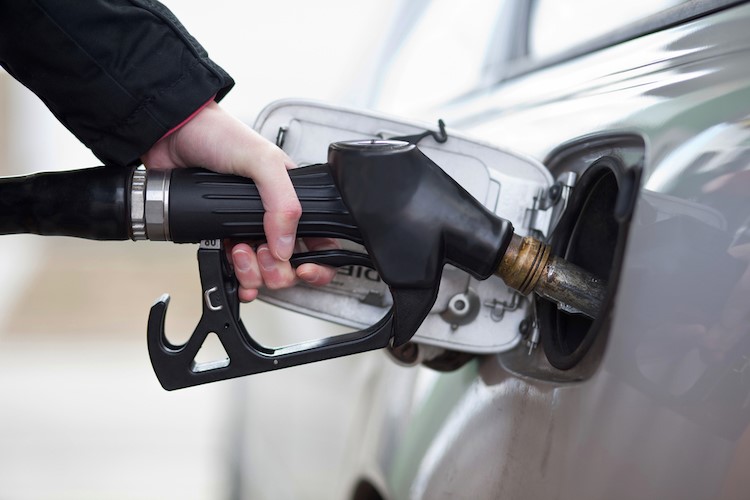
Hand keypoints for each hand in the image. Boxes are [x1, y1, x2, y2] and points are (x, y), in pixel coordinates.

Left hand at [141, 101, 336, 300]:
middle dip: (277, 270)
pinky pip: (235, 270)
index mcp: (292, 198)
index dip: (318, 263)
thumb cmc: (219, 134)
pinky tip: (233, 269)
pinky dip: (237, 278)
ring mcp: (246, 229)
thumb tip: (285, 247)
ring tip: (238, 250)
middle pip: (291, 266)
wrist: (172, 134)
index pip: (320, 239)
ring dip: (253, 272)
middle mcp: (272, 218)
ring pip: (263, 273)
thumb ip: (283, 202)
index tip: (303, 269)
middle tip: (261, 252)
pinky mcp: (220, 237)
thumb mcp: (262, 161)